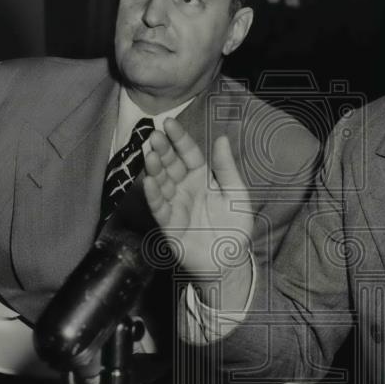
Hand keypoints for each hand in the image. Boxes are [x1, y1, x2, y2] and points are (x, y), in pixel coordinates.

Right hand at [143, 119, 253, 288]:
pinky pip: (159, 207)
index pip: (188, 153)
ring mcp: (175, 204)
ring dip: (154, 169)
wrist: (230, 260)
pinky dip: (154, 194)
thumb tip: (221, 137)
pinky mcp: (168, 224)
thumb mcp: (236, 193)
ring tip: (150, 155)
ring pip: (162, 183)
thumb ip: (226, 168)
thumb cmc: (234, 225)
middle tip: (154, 136)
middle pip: (171, 165)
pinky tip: (148, 181)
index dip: (179, 138)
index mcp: (202, 177)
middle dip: (162, 150)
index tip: (169, 123)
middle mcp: (185, 187)